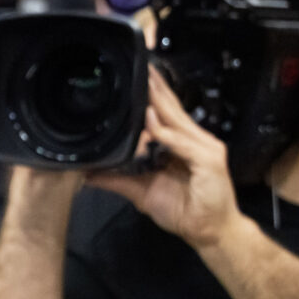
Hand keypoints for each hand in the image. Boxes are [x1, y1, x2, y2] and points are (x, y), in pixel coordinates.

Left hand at [90, 67, 245, 250]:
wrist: (209, 232)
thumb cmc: (183, 210)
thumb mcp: (141, 192)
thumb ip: (118, 180)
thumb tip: (89, 173)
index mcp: (181, 145)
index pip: (165, 115)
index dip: (151, 96)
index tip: (135, 78)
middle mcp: (195, 141)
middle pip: (172, 111)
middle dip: (156, 89)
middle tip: (141, 66)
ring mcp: (205, 149)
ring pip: (177, 122)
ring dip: (160, 103)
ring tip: (144, 84)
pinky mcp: (209, 161)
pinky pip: (183, 144)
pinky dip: (167, 134)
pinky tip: (152, 125)